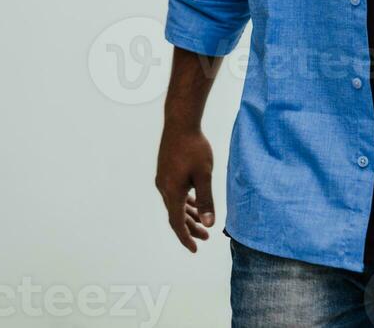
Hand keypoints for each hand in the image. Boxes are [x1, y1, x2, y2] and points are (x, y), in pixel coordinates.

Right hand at [156, 124, 215, 252]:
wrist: (180, 123)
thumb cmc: (194, 147)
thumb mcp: (204, 175)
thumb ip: (206, 200)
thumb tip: (209, 224)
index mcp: (172, 192)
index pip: (177, 223)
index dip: (186, 237)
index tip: (195, 249)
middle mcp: (164, 188)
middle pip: (176, 215)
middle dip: (190, 228)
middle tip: (205, 238)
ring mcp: (163, 179)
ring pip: (175, 204)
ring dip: (188, 214)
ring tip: (202, 223)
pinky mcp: (166, 171)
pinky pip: (174, 193)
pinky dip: (184, 201)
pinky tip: (193, 203)